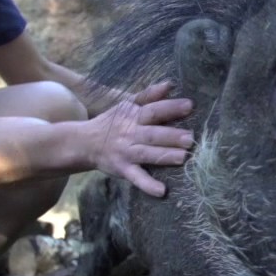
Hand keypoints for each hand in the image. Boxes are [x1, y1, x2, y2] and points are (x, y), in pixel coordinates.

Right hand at [90, 81, 193, 196]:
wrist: (84, 143)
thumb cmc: (113, 123)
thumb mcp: (127, 105)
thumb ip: (149, 95)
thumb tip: (169, 84)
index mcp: (134, 116)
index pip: (154, 110)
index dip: (171, 108)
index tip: (190, 106)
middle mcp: (130, 133)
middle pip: (153, 133)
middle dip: (171, 135)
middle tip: (191, 138)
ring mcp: (127, 153)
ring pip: (147, 154)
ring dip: (164, 156)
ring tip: (183, 157)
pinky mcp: (123, 170)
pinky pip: (136, 178)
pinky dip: (148, 185)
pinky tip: (161, 191)